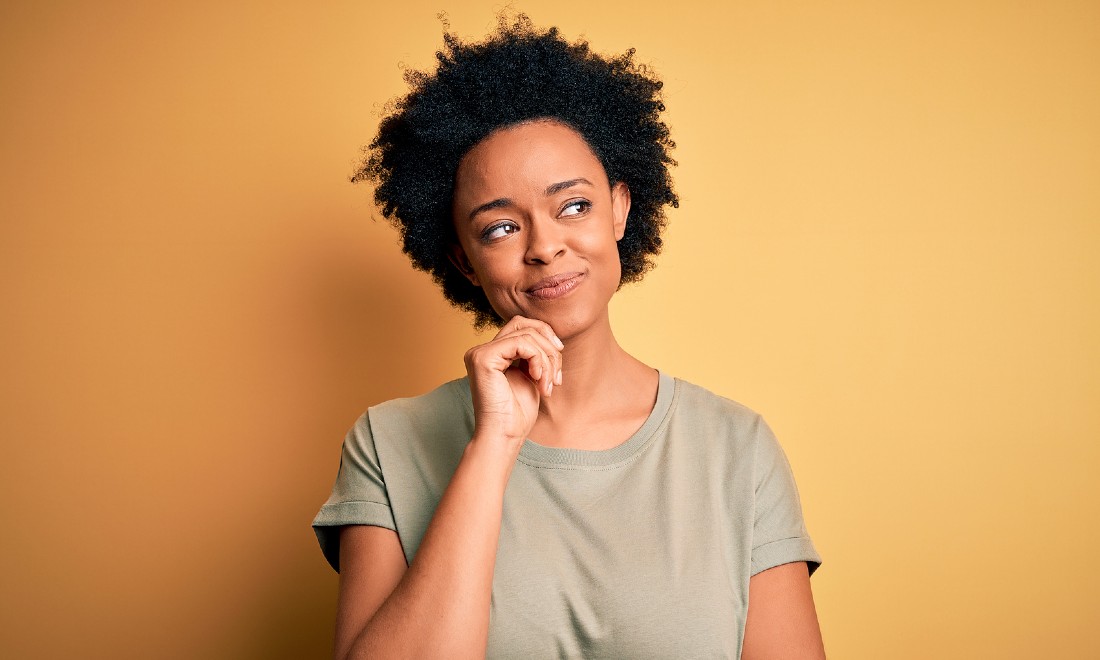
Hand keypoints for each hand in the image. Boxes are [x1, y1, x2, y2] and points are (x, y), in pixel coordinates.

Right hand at [463, 316, 563, 452]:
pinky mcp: (483, 358)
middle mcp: (481, 350)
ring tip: (548, 385)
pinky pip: (522, 344)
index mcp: (492, 354)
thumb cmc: (517, 414)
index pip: (521, 325)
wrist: (504, 436)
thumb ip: (534, 354)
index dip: (544, 334)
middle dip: (549, 346)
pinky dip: (538, 360)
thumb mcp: (532, 376)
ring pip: (526, 334)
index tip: (559, 354)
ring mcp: (480, 353)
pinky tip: (538, 379)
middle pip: (524, 324)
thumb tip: (550, 335)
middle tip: (556, 376)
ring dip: (547, 360)